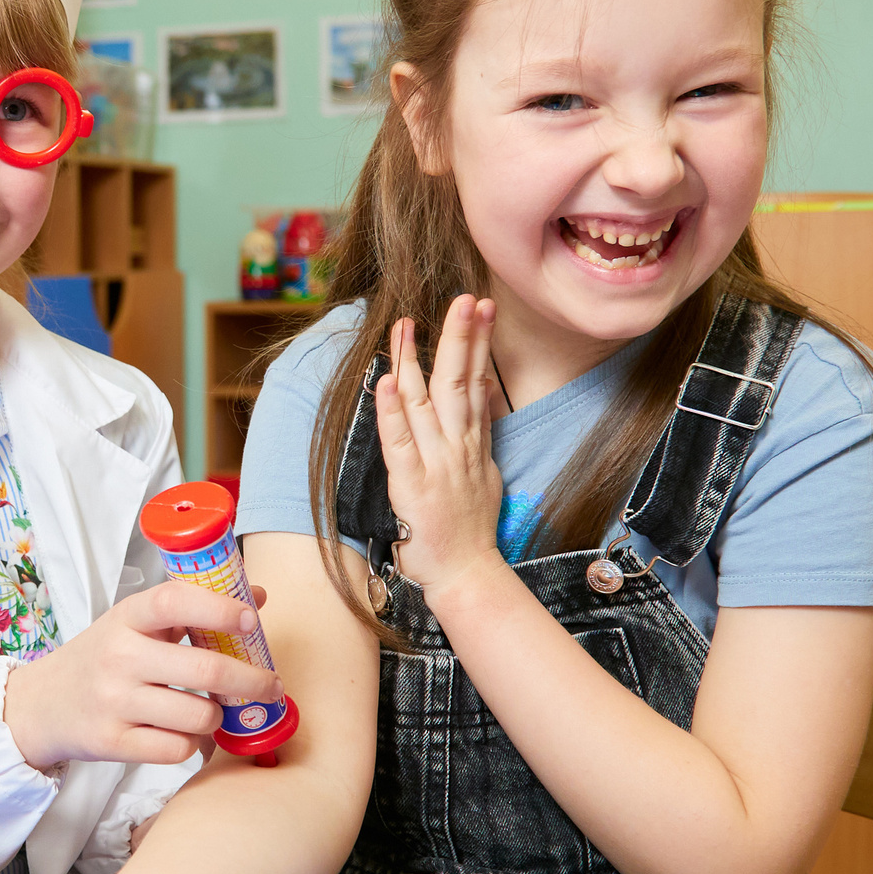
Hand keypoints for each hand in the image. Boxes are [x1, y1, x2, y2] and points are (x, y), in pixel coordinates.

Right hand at [3, 581, 281, 770]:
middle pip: (206, 670)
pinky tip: (182, 733)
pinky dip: (191, 744)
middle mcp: (119, 657)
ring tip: (211, 712)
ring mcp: (114, 702)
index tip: (251, 619)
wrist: (40, 705)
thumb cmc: (100, 658)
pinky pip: (178, 749)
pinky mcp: (112, 742)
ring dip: (216, 717)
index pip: (176, 601)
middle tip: (270, 685)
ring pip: (199, 716)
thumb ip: (192, 610)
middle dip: (252, 681)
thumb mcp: (134, 624)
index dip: (220, 608)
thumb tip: (259, 597)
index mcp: (126, 618)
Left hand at [376, 298, 507, 602]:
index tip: (481, 307)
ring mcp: (435, 464)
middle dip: (460, 337)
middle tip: (463, 298)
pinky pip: (399, 442)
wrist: (467, 574)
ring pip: (425, 404)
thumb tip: (480, 395)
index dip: (478, 343)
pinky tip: (385, 382)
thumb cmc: (471, 529)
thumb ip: (479, 434)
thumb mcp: (486, 474)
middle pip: (458, 382)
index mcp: (473, 444)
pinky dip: (391, 412)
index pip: (478, 382)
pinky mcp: (412, 485)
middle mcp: (457, 448)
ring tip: (405, 325)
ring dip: (415, 361)